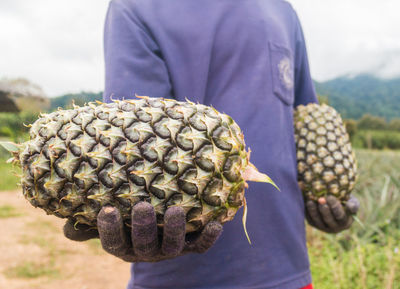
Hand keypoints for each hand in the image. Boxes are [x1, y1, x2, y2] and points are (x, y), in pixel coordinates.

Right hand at [63, 202, 222, 261]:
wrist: (157, 227)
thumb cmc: (126, 220)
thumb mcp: (107, 221)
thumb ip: (88, 222)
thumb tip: (64, 221)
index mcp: (123, 246)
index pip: (113, 243)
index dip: (109, 229)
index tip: (107, 209)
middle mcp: (146, 251)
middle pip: (144, 246)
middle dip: (143, 227)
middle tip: (142, 207)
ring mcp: (170, 249)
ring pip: (173, 247)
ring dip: (175, 230)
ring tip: (177, 210)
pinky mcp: (190, 245)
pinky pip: (200, 246)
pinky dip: (208, 238)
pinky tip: (216, 224)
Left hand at [305, 195, 359, 233]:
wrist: (335, 201)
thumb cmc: (346, 201)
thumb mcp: (353, 202)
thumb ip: (354, 205)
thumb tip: (349, 206)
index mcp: (345, 222)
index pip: (340, 216)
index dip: (335, 207)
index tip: (330, 197)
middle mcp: (335, 228)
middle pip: (328, 219)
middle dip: (324, 209)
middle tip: (321, 199)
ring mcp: (324, 227)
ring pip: (318, 221)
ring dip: (314, 211)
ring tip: (311, 201)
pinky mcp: (314, 224)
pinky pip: (310, 220)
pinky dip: (307, 212)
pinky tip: (306, 203)